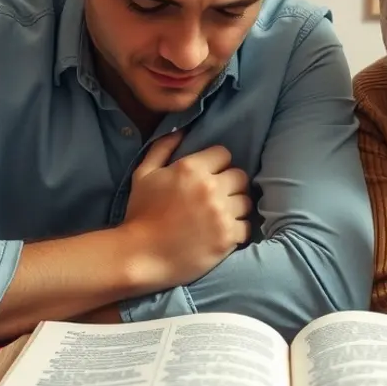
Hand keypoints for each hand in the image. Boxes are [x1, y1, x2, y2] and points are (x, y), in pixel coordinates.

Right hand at [122, 131, 251, 285]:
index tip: (209, 176)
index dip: (217, 164)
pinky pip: (246, 227)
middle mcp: (211, 187)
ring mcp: (221, 213)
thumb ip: (162, 148)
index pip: (224, 154)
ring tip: (220, 216)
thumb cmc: (140, 214)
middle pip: (240, 176)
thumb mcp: (144, 175)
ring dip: (236, 207)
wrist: (140, 256)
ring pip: (246, 202)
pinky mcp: (228, 237)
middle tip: (217, 197)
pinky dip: (237, 230)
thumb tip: (181, 130)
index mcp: (191, 168)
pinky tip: (222, 233)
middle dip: (230, 184)